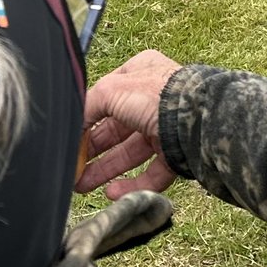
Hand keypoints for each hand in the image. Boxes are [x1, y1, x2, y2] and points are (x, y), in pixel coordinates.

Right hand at [75, 49, 182, 195]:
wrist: (197, 120)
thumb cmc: (157, 95)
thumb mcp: (111, 90)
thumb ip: (87, 106)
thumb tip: (73, 122)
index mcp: (139, 74)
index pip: (105, 97)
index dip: (86, 120)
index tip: (69, 140)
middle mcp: (152, 101)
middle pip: (115, 130)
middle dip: (91, 151)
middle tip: (72, 168)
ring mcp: (165, 129)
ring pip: (130, 154)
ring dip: (105, 170)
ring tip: (81, 186)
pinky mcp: (177, 154)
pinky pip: (151, 174)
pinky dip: (131, 185)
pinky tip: (112, 193)